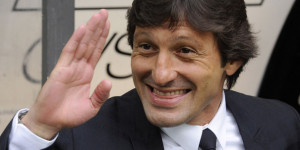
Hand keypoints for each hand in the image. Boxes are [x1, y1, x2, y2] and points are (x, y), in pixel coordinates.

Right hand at [21, 9, 111, 139]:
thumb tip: (109, 81)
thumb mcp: (91, 107)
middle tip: (103, 13)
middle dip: (97, 28)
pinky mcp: (60, 70)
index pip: (96, 51)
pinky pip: (69, 52)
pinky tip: (82, 29)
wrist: (51, 122)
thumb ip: (100, 94)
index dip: (102, 38)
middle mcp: (79, 67)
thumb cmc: (69, 115)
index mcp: (86, 74)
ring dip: (90, 30)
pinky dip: (75, 40)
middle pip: (90, 44)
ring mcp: (69, 67)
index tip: (108, 25)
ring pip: (82, 44)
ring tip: (97, 16)